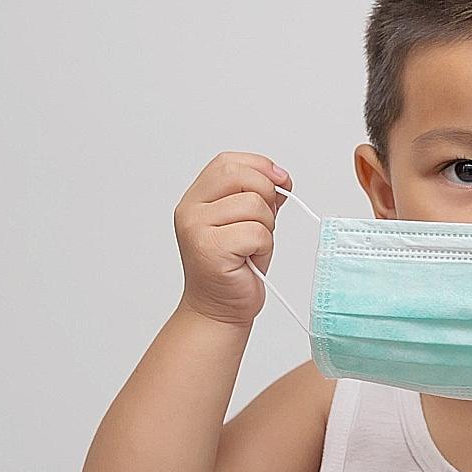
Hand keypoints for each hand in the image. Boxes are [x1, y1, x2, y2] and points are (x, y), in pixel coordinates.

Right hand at [173, 151, 290, 325]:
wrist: (219, 309)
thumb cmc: (234, 267)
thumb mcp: (248, 221)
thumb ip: (258, 196)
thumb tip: (280, 177)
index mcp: (196, 198)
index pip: (228, 162)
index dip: (260, 166)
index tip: (281, 181)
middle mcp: (190, 209)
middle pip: (241, 177)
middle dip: (266, 195)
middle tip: (265, 222)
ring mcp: (196, 228)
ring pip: (254, 205)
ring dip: (266, 227)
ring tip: (252, 247)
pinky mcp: (209, 249)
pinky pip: (256, 232)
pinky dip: (263, 247)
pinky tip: (250, 259)